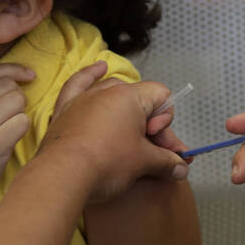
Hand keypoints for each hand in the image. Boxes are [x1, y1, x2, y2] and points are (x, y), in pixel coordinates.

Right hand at [0, 64, 34, 208]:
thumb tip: (16, 79)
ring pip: (18, 101)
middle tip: (10, 117)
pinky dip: (21, 130)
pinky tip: (9, 140)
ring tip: (7, 129)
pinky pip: (23, 122)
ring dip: (20, 114)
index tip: (29, 76)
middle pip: (9, 86)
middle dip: (17, 98)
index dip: (15, 70)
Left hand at [52, 62, 189, 156]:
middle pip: (140, 99)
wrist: (62, 176)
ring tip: (132, 132)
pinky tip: (99, 68)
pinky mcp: (66, 109)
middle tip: (157, 152)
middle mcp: (107, 91)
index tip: (158, 144)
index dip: (165, 121)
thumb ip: (166, 162)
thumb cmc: (105, 164)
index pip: (161, 96)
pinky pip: (79, 84)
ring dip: (126, 108)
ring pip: (113, 92)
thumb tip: (181, 169)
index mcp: (130, 97)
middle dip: (151, 124)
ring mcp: (84, 98)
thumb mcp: (144, 163)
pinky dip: (90, 76)